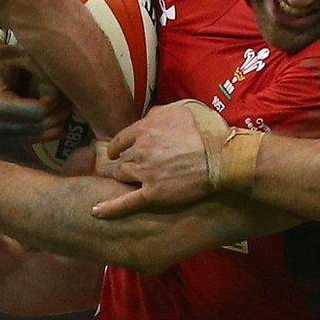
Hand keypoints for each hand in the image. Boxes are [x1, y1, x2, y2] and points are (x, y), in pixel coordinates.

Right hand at [0, 45, 70, 142]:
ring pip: (39, 137)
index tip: (55, 86)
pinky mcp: (5, 142)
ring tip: (65, 107)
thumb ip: (37, 65)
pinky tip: (58, 120)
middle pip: (40, 126)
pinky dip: (49, 132)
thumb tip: (62, 78)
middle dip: (59, 113)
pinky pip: (33, 141)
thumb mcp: (14, 56)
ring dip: (57, 124)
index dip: (54, 100)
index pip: (38, 112)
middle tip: (67, 98)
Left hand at [91, 103, 212, 217]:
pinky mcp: (153, 195)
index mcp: (145, 129)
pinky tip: (95, 212)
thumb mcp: (185, 107)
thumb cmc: (208, 129)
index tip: (122, 151)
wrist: (224, 157)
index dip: (121, 147)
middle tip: (126, 168)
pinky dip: (109, 209)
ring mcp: (145, 174)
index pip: (121, 140)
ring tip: (121, 184)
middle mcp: (140, 150)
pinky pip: (125, 203)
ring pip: (121, 177)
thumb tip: (151, 115)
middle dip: (121, 163)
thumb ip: (163, 110)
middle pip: (119, 159)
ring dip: (122, 179)